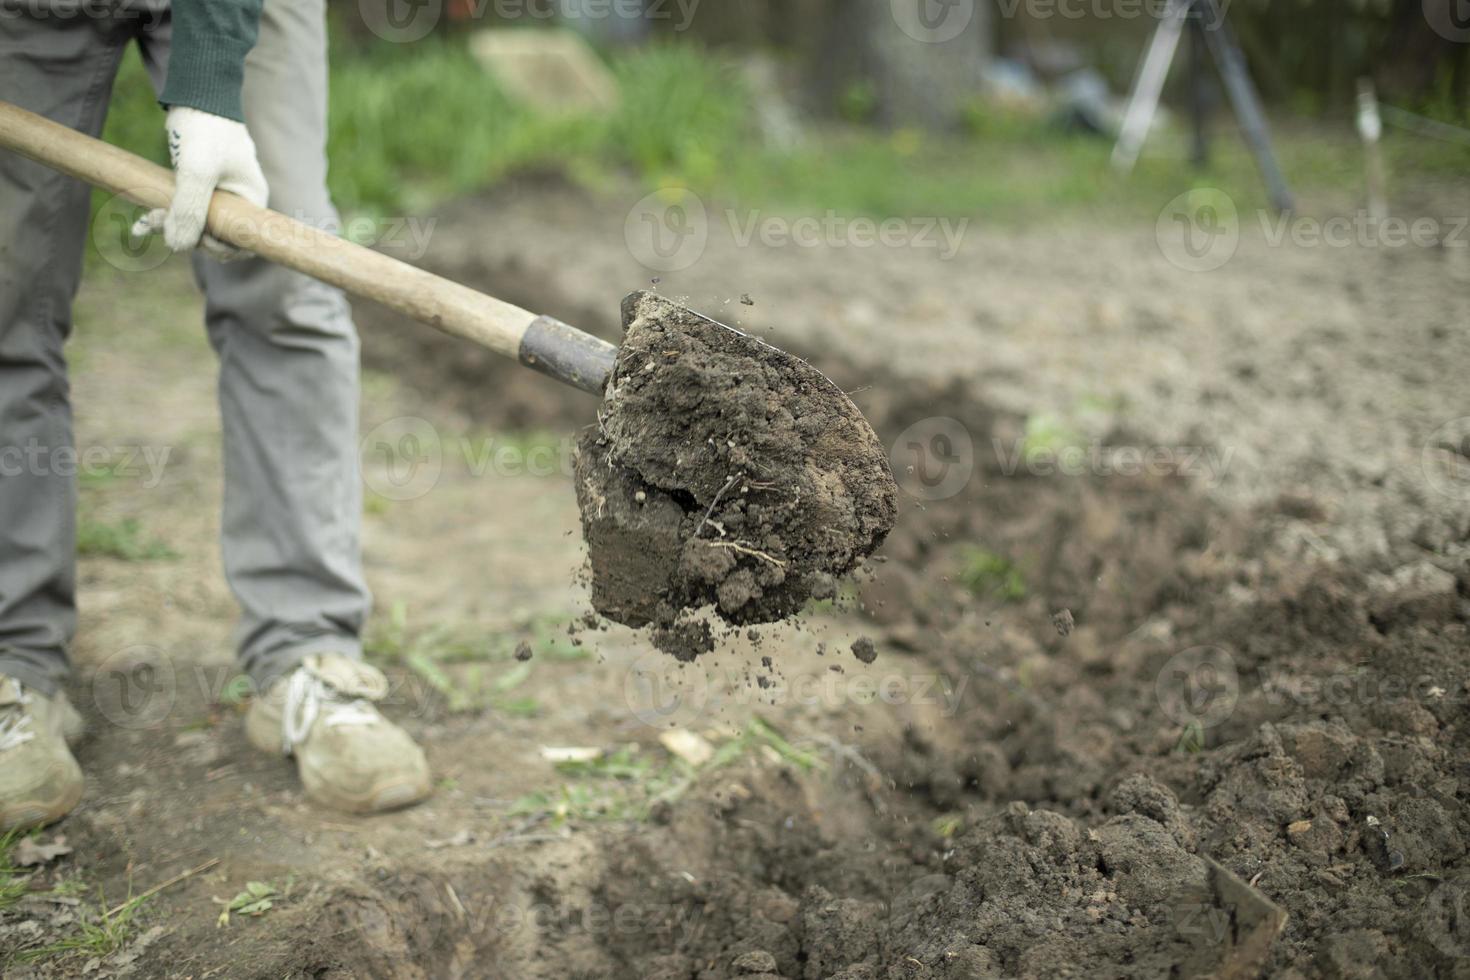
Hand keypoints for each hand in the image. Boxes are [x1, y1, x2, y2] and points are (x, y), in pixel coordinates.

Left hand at [131, 106, 268, 260]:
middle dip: (188, 235)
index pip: (244, 243)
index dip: (220, 249)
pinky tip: (144, 217)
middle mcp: (239, 201)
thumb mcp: (197, 172)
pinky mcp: (199, 186)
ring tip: (146, 219)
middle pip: (217, 237)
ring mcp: (219, 194)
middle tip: (157, 223)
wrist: (196, 92)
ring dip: (171, 226)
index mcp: (252, 201)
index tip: (195, 238)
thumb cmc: (206, 130)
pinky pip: (185, 211)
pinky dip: (166, 215)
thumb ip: (189, 210)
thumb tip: (177, 246)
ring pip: (197, 225)